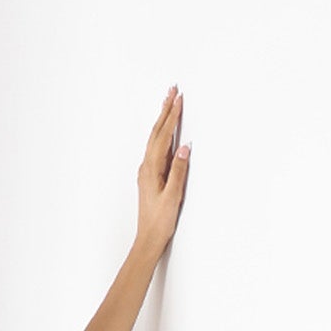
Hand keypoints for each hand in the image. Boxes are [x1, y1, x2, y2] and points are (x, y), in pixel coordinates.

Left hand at [136, 85, 190, 262]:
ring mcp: (147, 172)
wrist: (148, 240)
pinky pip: (156, 150)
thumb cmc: (159, 222)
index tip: (179, 98)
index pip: (163, 136)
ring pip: (155, 140)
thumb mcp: (172, 196)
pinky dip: (162, 135)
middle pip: (156, 133)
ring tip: (169, 103)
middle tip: (171, 90)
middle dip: (165, 111)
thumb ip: (179, 171)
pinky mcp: (150, 178)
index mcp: (151, 170)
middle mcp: (146, 168)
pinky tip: (166, 132)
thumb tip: (184, 147)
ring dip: (162, 120)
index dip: (172, 116)